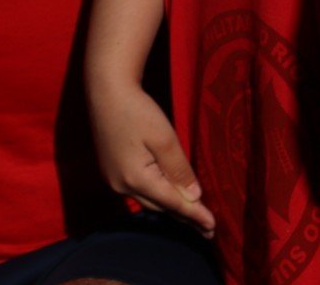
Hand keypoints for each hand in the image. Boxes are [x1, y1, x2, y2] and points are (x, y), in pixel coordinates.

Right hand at [88, 82, 215, 235]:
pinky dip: (157, 195)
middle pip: (160, 206)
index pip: (173, 204)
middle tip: (207, 229)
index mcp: (136, 179)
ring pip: (149, 200)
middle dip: (184, 216)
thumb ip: (179, 170)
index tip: (213, 228)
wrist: (106, 90)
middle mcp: (121, 185)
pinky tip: (168, 197)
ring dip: (170, 207)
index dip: (195, 216)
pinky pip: (139, 190)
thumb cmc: (137, 110)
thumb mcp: (164, 138)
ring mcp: (113, 179)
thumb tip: (194, 198)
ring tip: (192, 216)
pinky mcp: (110, 171)